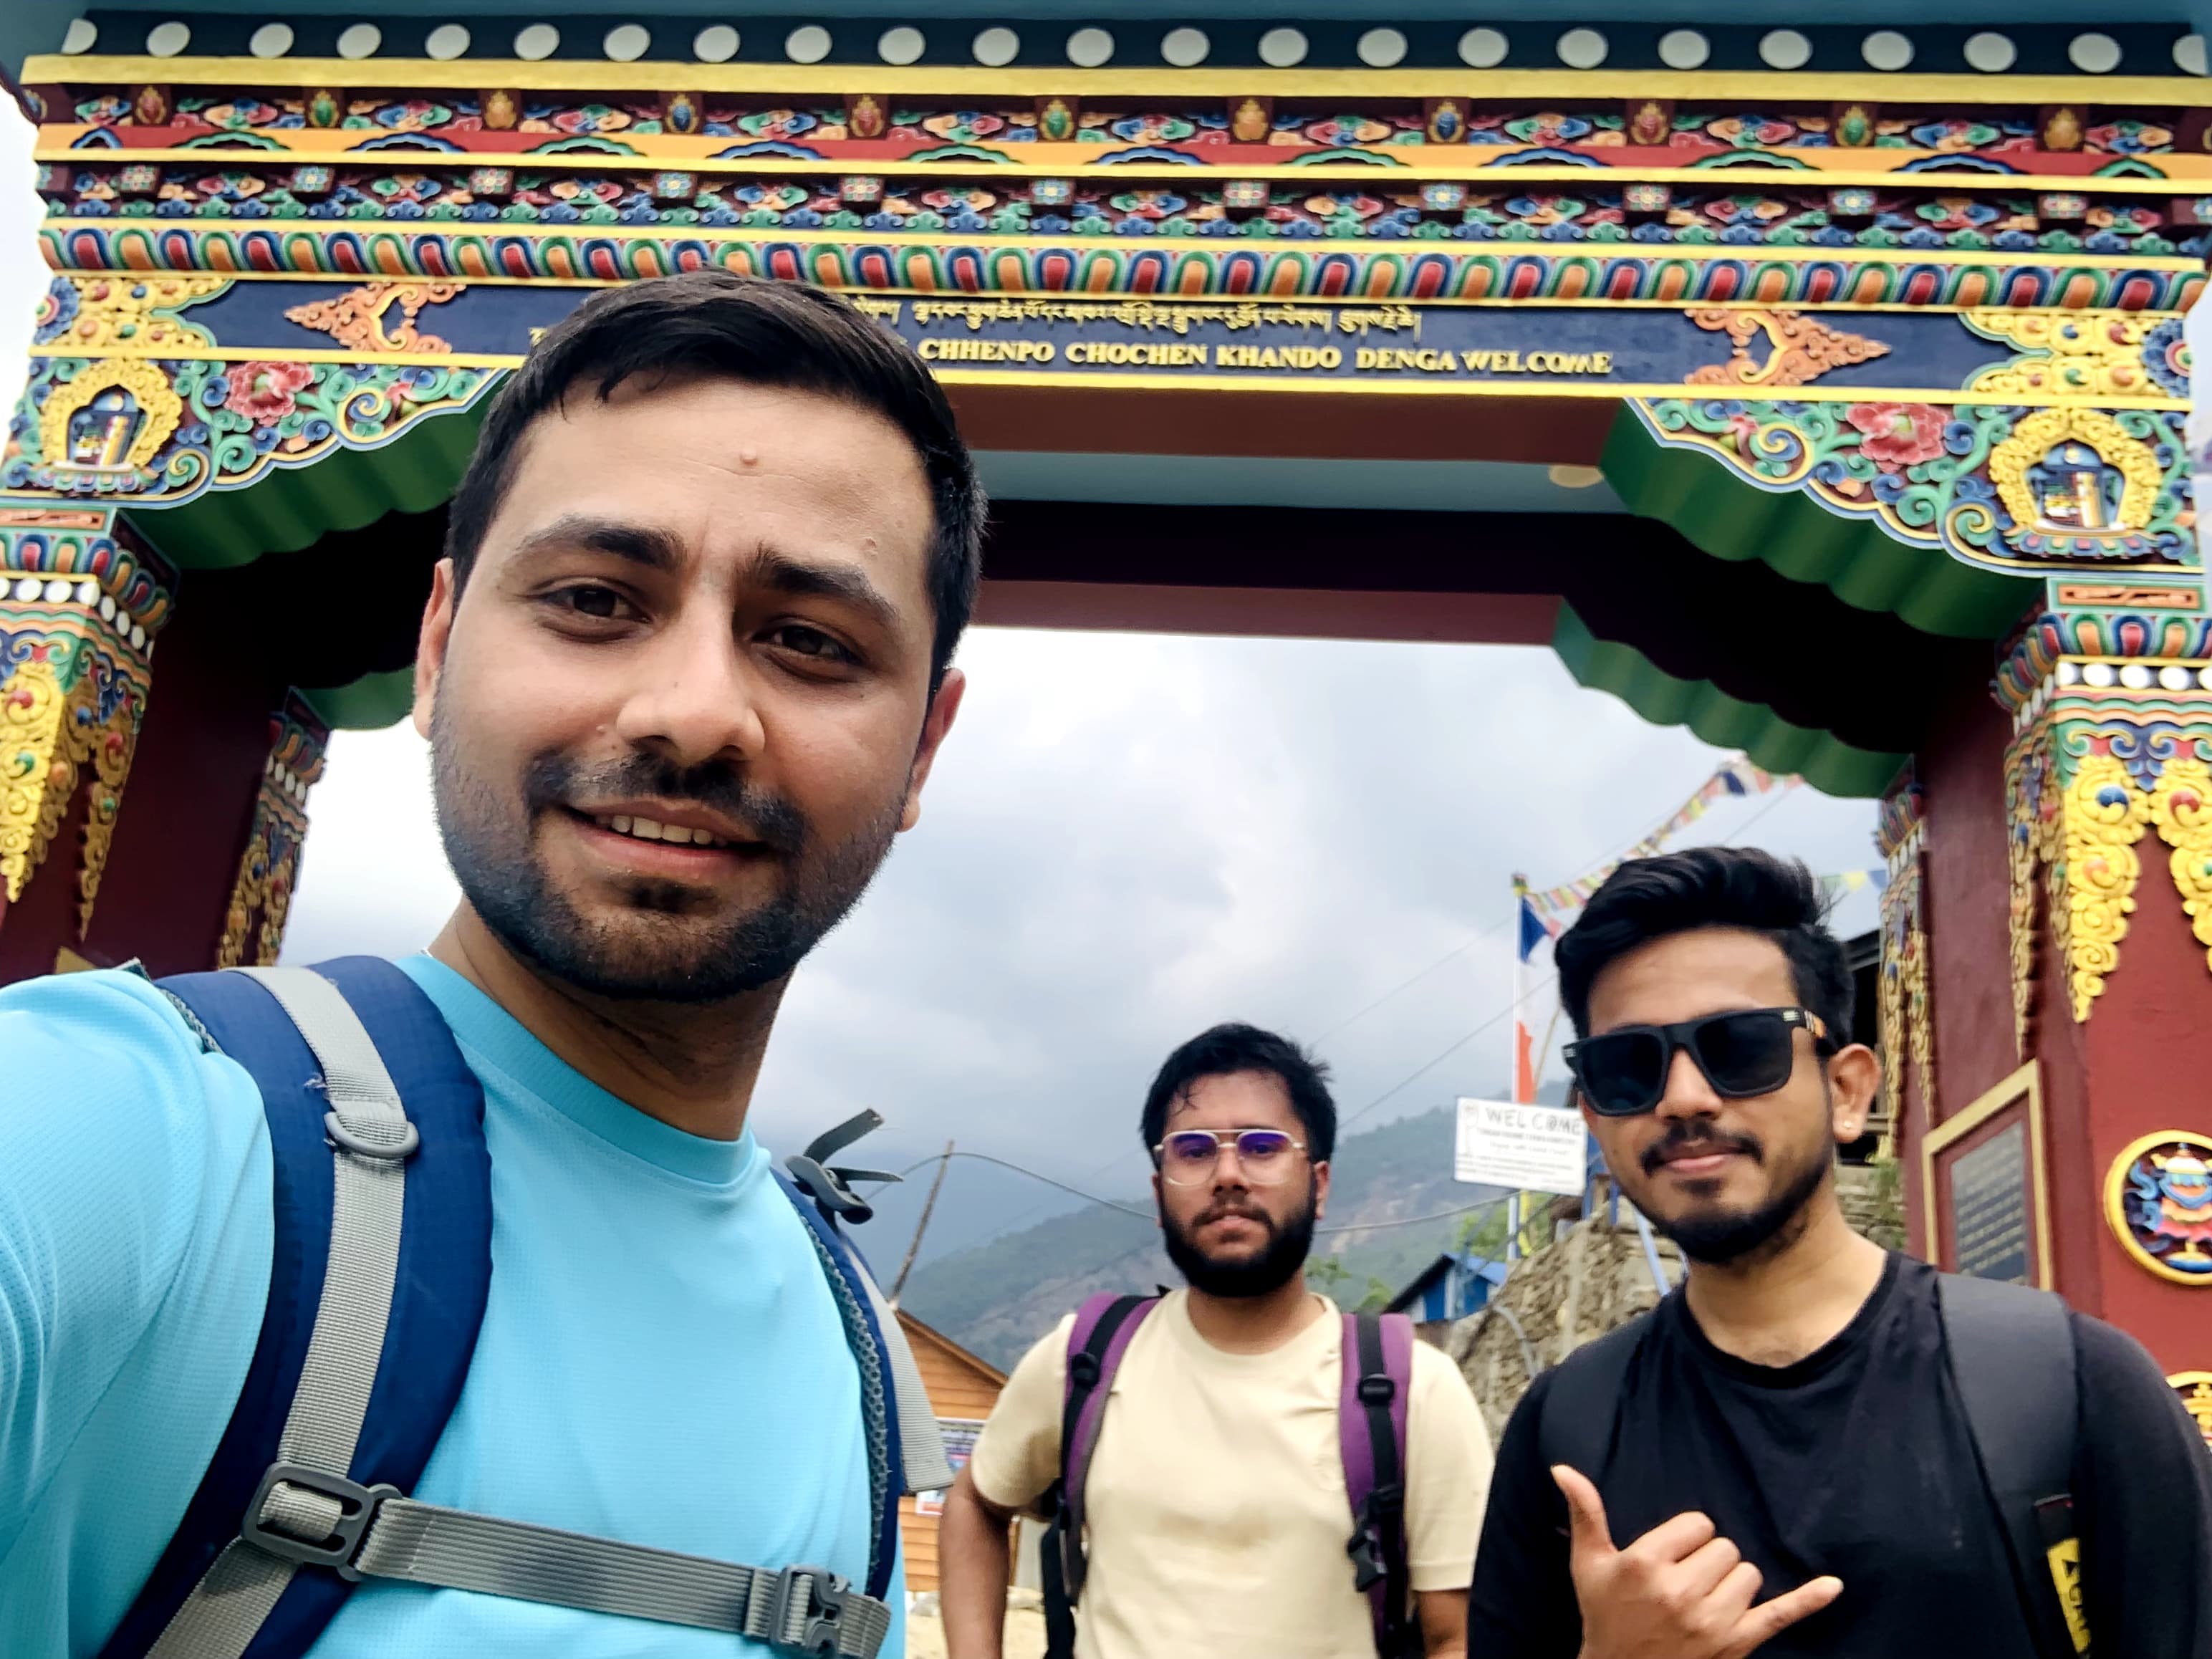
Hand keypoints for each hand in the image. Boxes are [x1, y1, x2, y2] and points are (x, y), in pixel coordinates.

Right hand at [1553, 1465, 1840, 1658]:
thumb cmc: (1605, 1615)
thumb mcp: (1589, 1564)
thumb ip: (1585, 1513)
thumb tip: (1563, 1469)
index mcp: (1646, 1564)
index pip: (1697, 1524)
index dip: (1685, 1537)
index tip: (1667, 1557)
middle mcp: (1682, 1591)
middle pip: (1725, 1547)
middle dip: (1708, 1559)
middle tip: (1682, 1582)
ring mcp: (1713, 1621)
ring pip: (1748, 1574)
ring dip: (1732, 1582)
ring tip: (1703, 1600)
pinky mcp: (1738, 1643)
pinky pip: (1779, 1615)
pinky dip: (1809, 1601)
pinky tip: (1833, 1585)